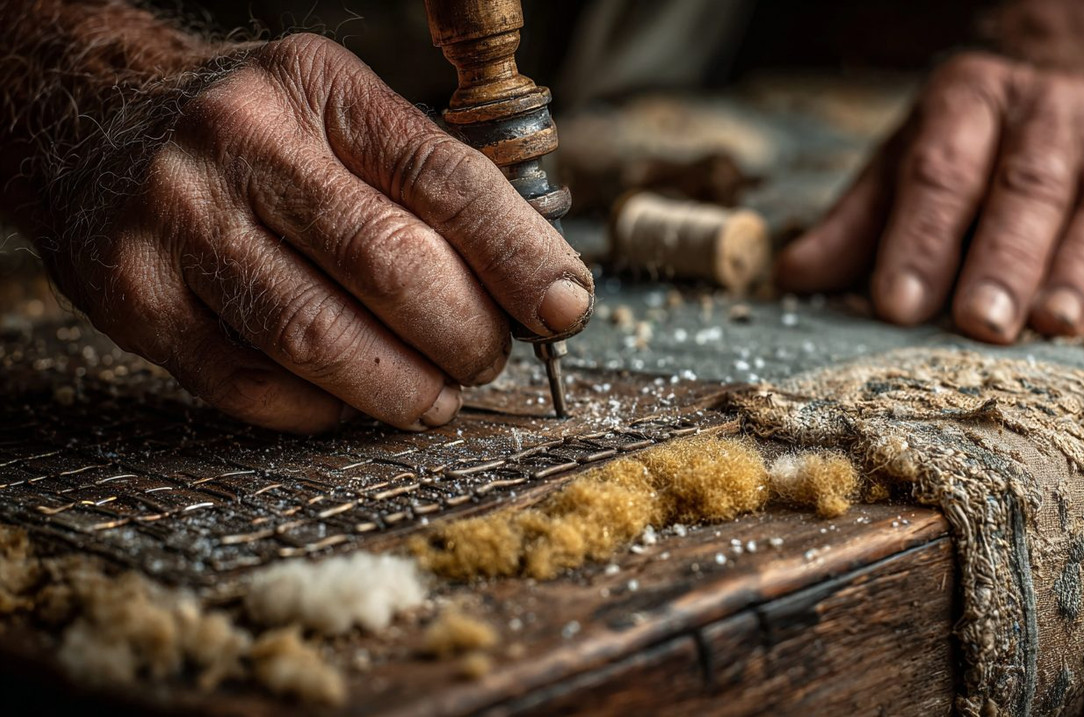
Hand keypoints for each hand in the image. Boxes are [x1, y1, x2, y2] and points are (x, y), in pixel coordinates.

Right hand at [46, 34, 592, 432]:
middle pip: (390, 265)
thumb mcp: (339, 112)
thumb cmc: (254, 133)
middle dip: (465, 334)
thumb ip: (430, 184)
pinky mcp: (134, 298)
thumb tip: (535, 285)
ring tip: (433, 397)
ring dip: (399, 387)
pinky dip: (319, 408)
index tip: (565, 308)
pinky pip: (248, 383)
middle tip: (486, 358)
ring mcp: (180, 222)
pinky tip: (349, 399)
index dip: (519, 256)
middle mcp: (243, 146)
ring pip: (317, 337)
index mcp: (318, 91)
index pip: (445, 180)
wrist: (91, 120)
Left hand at [775, 52, 1083, 342]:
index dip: (920, 238)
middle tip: (979, 323)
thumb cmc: (965, 153)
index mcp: (970, 100)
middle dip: (1002, 260)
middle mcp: (1050, 115)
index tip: (898, 303)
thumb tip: (794, 278)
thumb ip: (854, 225)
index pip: (941, 169)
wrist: (1062, 99)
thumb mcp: (900, 168)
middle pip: (1027, 189)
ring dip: (1076, 273)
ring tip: (1052, 326)